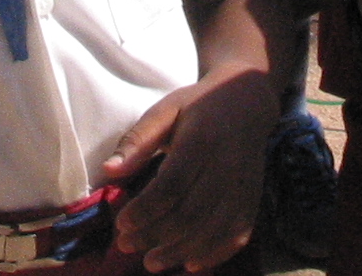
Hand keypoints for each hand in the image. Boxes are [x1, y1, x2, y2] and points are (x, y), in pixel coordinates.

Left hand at [107, 66, 276, 271]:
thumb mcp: (165, 110)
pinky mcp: (253, 199)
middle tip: (126, 244)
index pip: (171, 185)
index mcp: (201, 139)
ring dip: (179, 252)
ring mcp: (243, 186)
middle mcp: (226, 167)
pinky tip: (190, 263)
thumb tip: (108, 171)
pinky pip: (236, 235)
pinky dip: (213, 254)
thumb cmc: (198, 106)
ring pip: (211, 231)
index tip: (121, 222)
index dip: (145, 210)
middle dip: (154, 235)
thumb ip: (138, 139)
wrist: (247, 102)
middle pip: (189, 214)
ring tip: (150, 261)